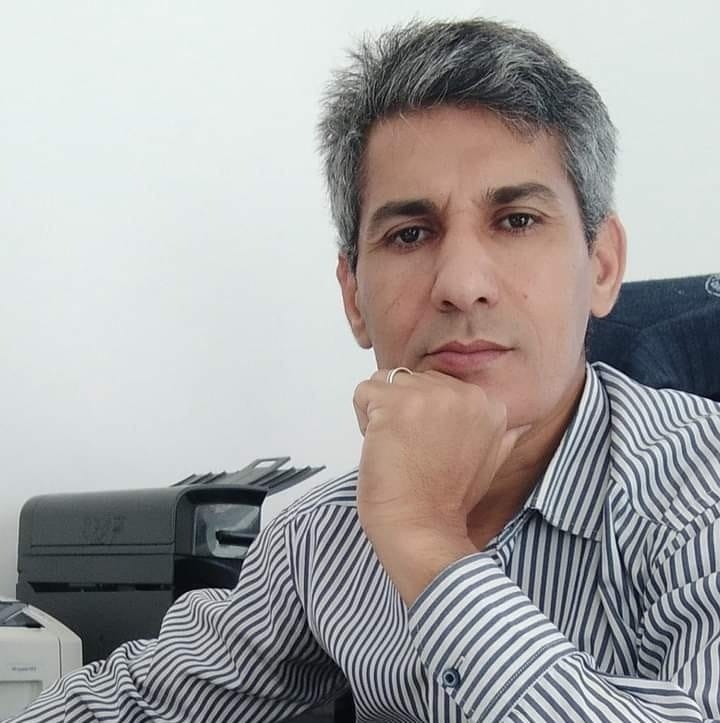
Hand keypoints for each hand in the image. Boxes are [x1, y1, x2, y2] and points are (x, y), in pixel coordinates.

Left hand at [353, 368, 527, 603]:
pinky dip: (362, 420)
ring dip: (380, 415)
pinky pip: (363, 393)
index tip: (432, 449)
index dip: (425, 418)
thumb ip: (501, 433)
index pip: (437, 386)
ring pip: (385, 383)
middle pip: (411, 381)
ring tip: (397, 449)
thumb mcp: (491, 460)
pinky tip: (381, 447)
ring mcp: (429, 396)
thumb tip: (516, 424)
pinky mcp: (394, 403)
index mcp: (488, 403)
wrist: (423, 529)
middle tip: (413, 451)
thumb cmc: (445, 500)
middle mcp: (463, 393)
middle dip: (403, 412)